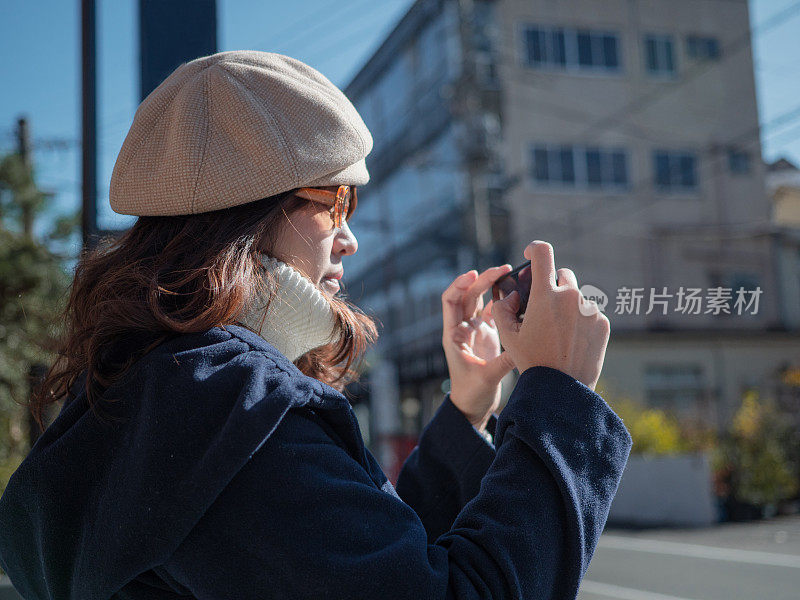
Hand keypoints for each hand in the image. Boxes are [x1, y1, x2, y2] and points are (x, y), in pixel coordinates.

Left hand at [441, 265, 516, 430]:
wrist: (472, 405)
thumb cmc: (472, 393)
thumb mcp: (487, 378)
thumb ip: (503, 361)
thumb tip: (523, 345)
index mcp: (453, 334)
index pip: (450, 301)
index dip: (459, 284)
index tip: (474, 274)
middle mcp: (462, 328)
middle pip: (468, 295)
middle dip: (483, 279)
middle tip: (503, 268)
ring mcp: (475, 329)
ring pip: (481, 300)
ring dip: (492, 285)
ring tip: (510, 272)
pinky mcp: (488, 334)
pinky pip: (494, 310)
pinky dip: (503, 299)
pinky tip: (517, 292)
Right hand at [491, 241, 609, 390]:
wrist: (561, 390)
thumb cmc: (531, 361)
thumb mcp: (507, 336)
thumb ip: (502, 309)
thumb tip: (511, 295)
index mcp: (546, 295)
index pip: (543, 253)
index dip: (534, 249)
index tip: (530, 254)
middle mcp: (571, 297)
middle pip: (563, 275)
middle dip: (553, 285)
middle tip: (544, 307)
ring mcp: (590, 310)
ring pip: (577, 296)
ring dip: (567, 306)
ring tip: (558, 332)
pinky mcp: (603, 323)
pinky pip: (590, 313)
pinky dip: (581, 321)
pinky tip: (572, 341)